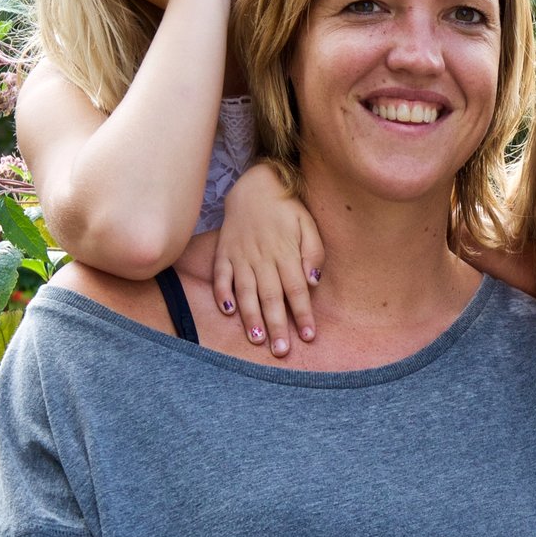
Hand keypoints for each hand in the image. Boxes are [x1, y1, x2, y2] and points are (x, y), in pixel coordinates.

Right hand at [214, 162, 324, 354]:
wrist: (255, 186)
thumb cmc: (286, 209)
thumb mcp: (308, 223)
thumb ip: (314, 251)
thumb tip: (314, 281)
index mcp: (286, 252)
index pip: (297, 289)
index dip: (304, 314)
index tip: (309, 336)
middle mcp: (263, 257)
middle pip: (272, 296)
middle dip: (278, 325)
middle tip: (281, 350)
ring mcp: (241, 256)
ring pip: (246, 291)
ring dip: (251, 316)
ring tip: (258, 339)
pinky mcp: (224, 254)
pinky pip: (221, 276)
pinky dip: (223, 294)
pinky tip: (228, 312)